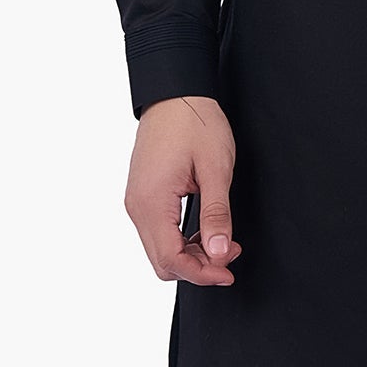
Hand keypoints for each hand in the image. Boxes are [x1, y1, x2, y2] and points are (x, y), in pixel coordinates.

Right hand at [125, 94, 242, 287]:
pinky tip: (205, 230)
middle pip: (162, 261)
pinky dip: (181, 240)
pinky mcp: (142, 196)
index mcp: (152, 202)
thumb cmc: (195, 124)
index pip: (171, 259)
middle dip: (197, 267)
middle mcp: (137, 206)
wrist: (175, 93)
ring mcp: (137, 201)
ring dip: (191, 254)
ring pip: (160, 249)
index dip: (202, 274)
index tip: (228, 272)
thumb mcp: (215, 169)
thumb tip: (218, 253)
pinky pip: (158, 232)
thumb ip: (217, 214)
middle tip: (229, 254)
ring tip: (223, 240)